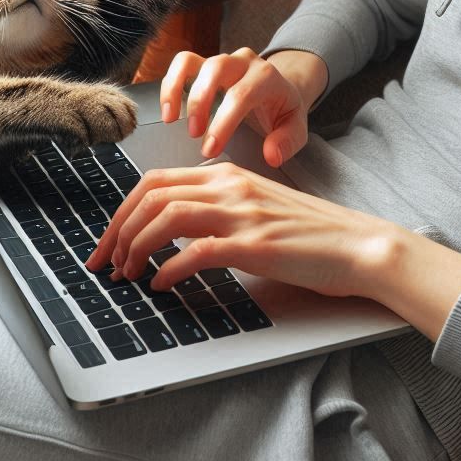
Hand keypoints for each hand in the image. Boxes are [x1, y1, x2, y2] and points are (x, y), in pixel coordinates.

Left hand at [85, 161, 397, 297]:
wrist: (358, 245)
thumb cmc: (309, 234)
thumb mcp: (256, 208)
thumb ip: (217, 210)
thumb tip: (172, 236)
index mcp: (226, 174)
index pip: (155, 180)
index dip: (121, 211)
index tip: (107, 241)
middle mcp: (230, 186)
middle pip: (151, 196)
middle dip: (116, 231)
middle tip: (103, 263)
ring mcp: (242, 214)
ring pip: (166, 218)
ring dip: (136, 249)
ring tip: (128, 275)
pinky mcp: (255, 245)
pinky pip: (196, 252)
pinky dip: (169, 270)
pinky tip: (161, 285)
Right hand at [159, 47, 323, 167]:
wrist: (281, 87)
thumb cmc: (283, 109)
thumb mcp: (296, 127)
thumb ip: (287, 142)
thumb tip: (271, 155)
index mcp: (266, 76)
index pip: (241, 95)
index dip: (223, 122)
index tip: (210, 148)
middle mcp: (242, 62)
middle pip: (214, 70)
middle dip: (199, 103)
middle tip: (194, 134)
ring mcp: (221, 61)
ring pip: (191, 61)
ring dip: (177, 89)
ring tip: (170, 119)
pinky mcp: (205, 64)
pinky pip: (181, 64)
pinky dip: (170, 84)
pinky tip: (167, 109)